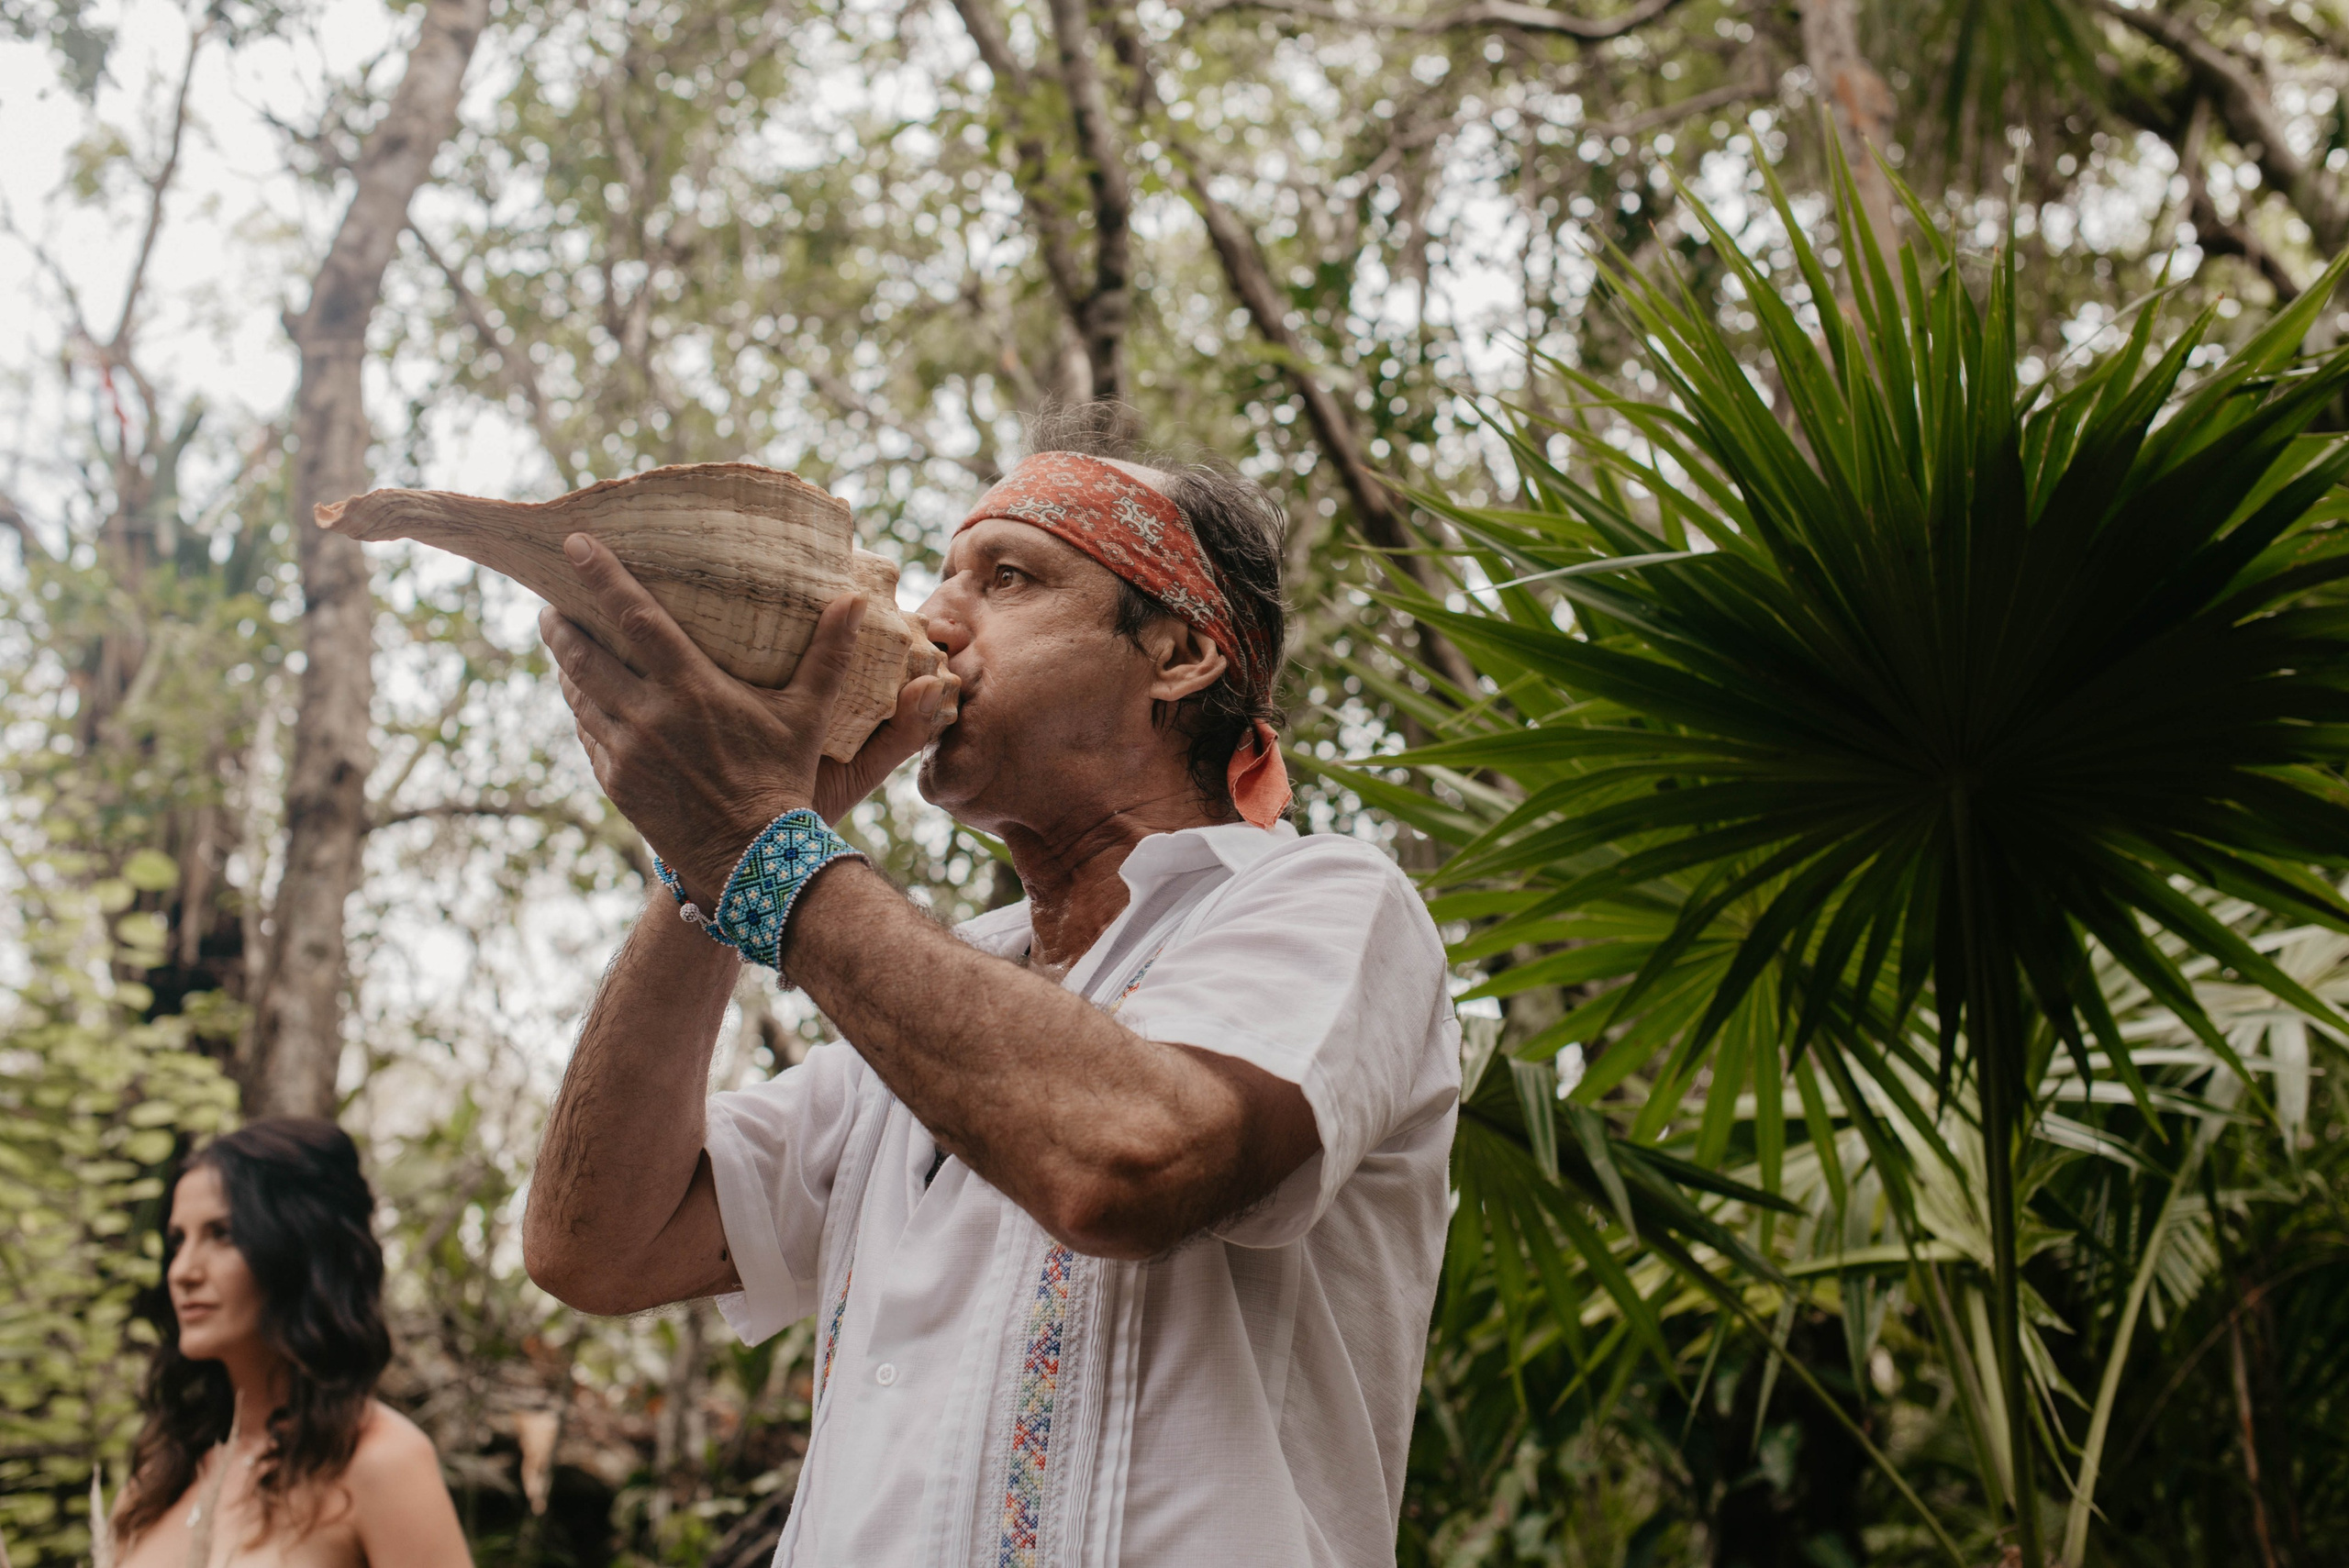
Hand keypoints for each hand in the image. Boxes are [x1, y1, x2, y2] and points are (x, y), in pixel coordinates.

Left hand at [542, 534, 954, 901]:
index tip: (576, 544)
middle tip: (549, 599)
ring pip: (578, 694)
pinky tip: (580, 697)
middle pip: (586, 653)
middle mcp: (650, 715)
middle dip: (561, 621)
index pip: (635, 618)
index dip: (603, 577)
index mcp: (692, 688)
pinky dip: (579, 708)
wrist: (751, 856)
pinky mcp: (615, 781)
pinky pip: (586, 733)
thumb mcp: (808, 715)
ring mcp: (626, 751)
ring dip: (564, 663)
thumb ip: (827, 656)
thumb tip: (854, 599)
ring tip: (559, 639)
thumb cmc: (784, 778)